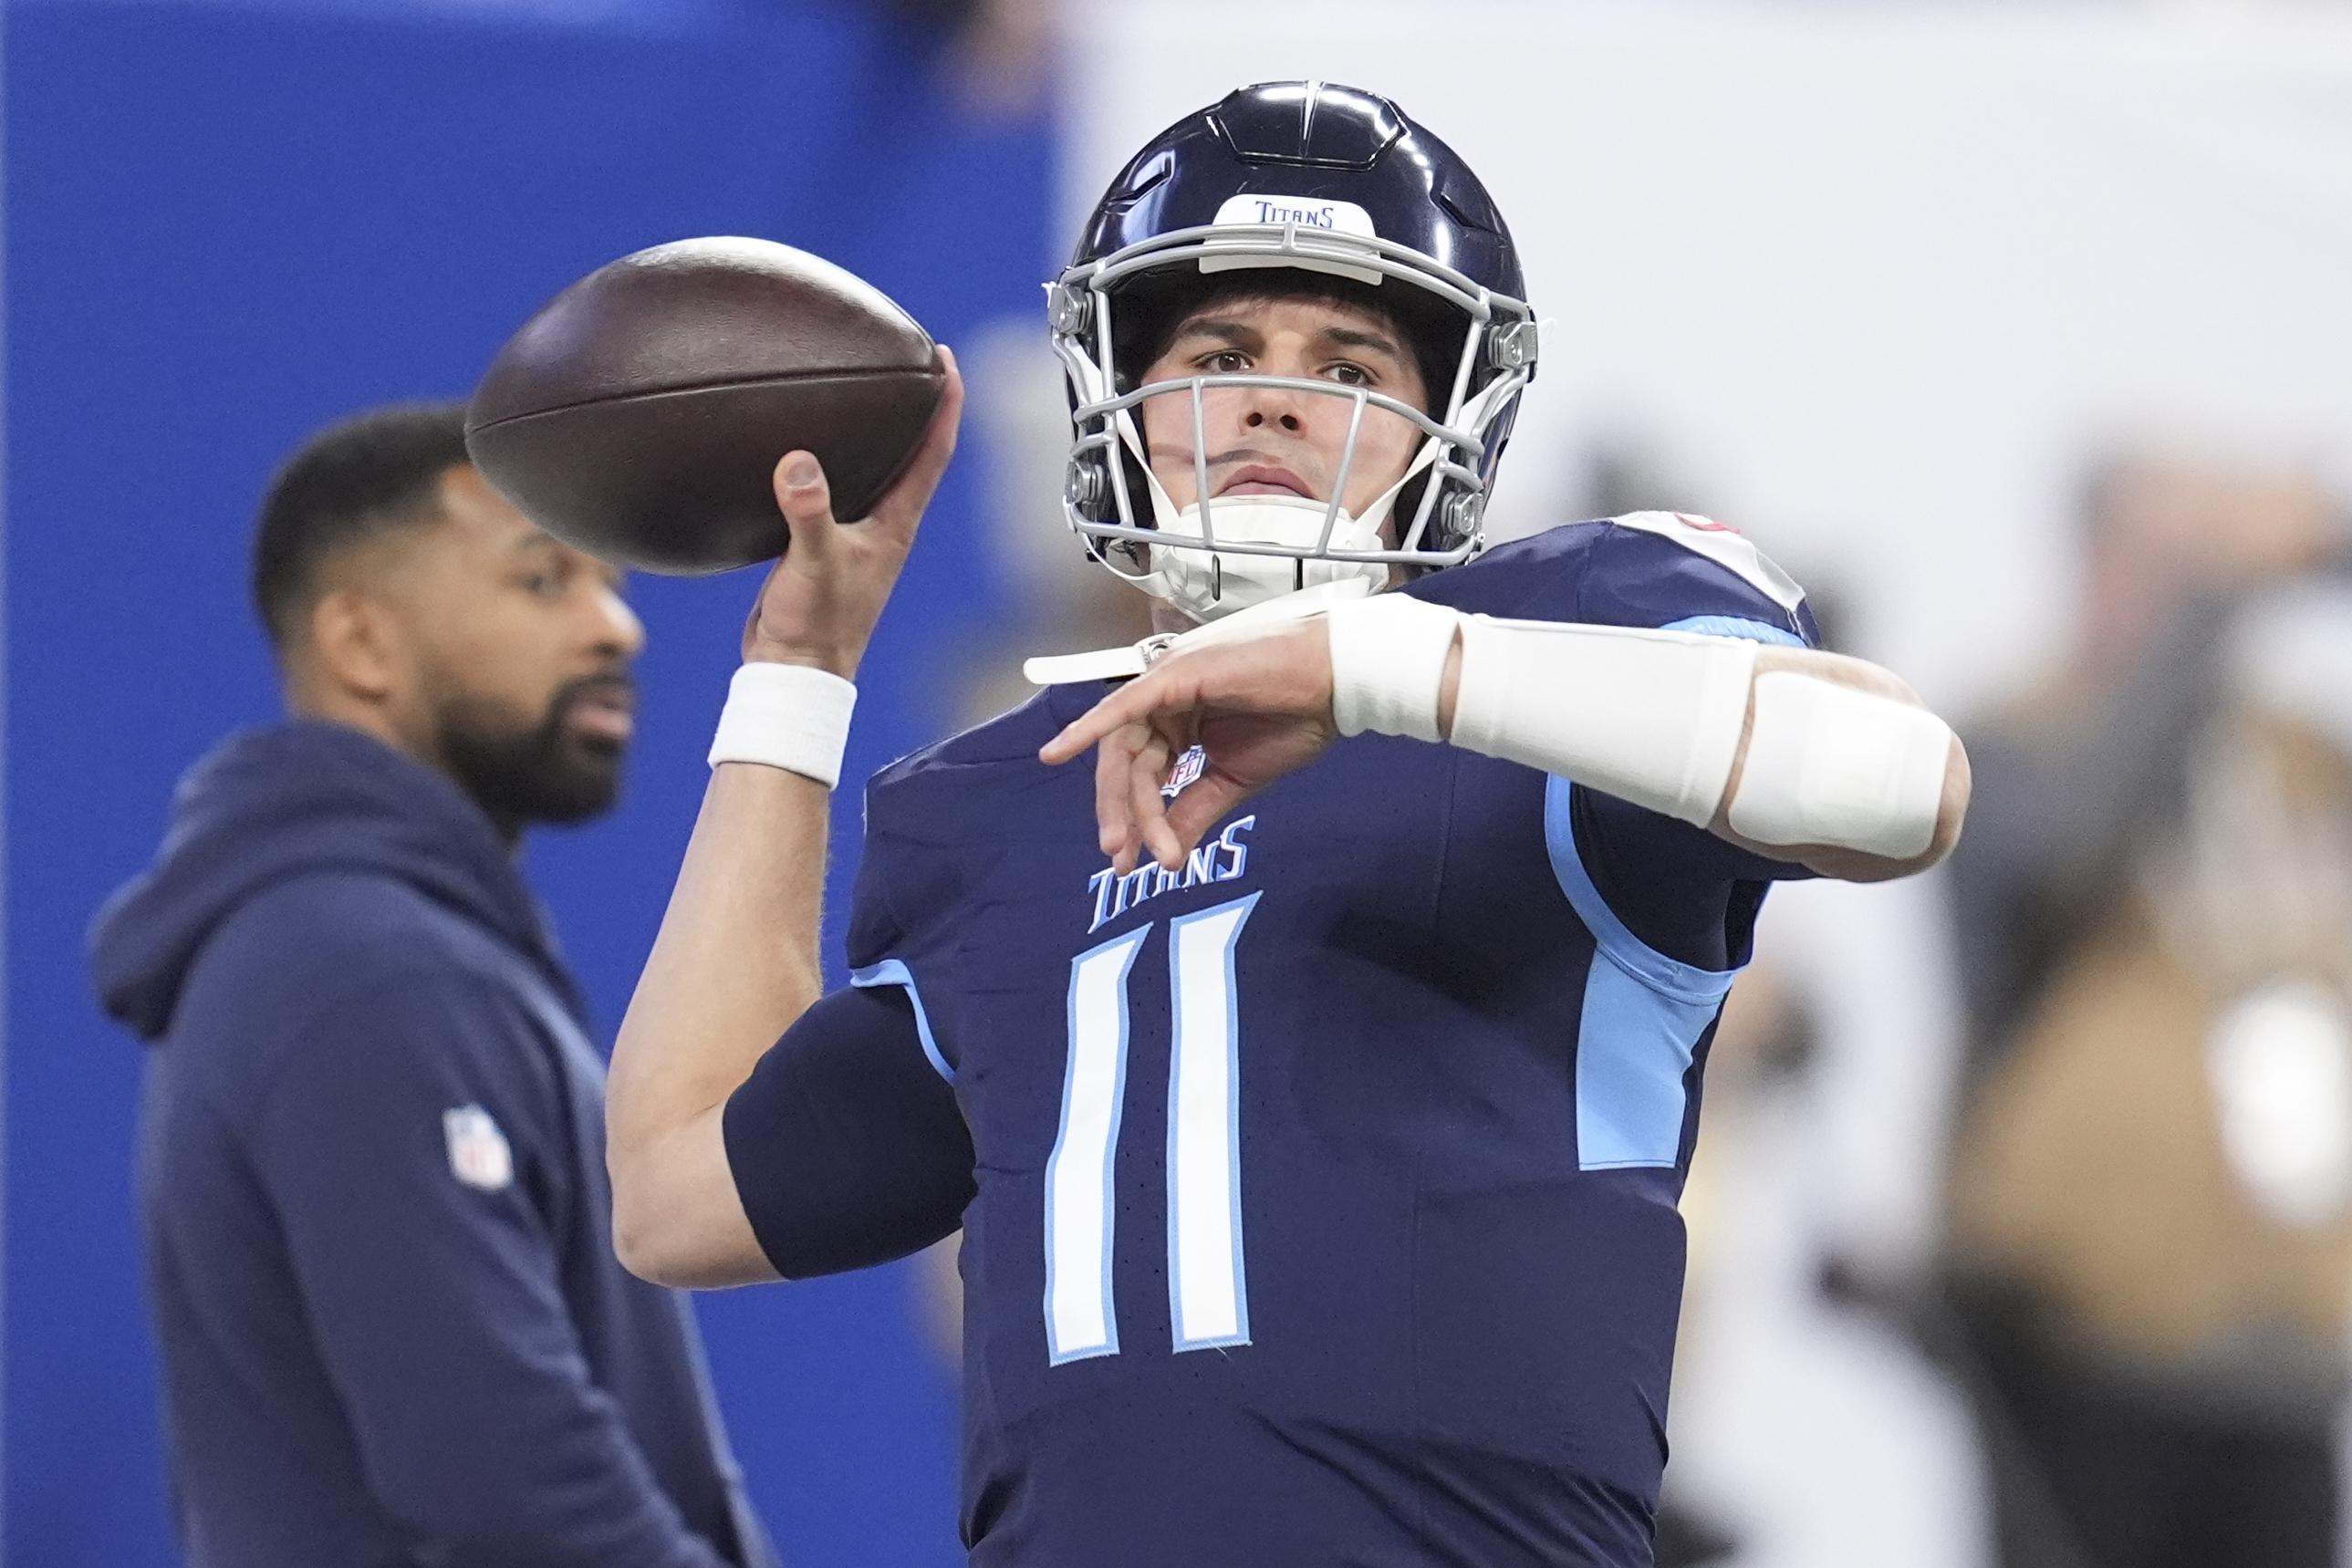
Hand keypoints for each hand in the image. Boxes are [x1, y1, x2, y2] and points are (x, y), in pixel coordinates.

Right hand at [741, 347, 963, 676]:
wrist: (792, 669)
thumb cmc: (816, 628)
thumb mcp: (813, 563)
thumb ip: (808, 513)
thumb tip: (798, 463)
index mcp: (895, 525)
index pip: (933, 453)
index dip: (946, 405)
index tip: (946, 361)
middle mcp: (883, 525)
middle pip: (912, 453)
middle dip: (916, 405)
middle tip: (912, 358)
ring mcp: (855, 534)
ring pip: (874, 469)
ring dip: (877, 431)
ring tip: (865, 389)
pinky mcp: (823, 542)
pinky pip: (834, 488)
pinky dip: (829, 460)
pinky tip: (804, 446)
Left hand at [1040, 618, 1340, 873]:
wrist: (1336, 684)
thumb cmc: (1297, 718)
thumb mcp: (1234, 779)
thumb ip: (1194, 810)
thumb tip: (1167, 856)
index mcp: (1180, 720)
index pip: (1143, 772)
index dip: (1137, 817)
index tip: (1137, 862)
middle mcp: (1165, 700)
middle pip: (1125, 761)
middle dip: (1119, 812)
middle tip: (1118, 857)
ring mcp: (1167, 684)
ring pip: (1125, 745)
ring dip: (1122, 797)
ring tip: (1128, 843)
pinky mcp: (1174, 675)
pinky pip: (1123, 706)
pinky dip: (1090, 728)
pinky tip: (1059, 753)